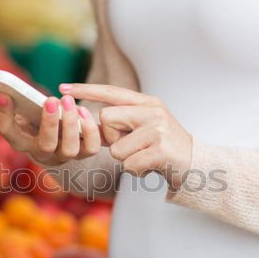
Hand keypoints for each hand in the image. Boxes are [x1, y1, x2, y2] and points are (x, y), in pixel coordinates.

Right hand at [0, 93, 101, 165]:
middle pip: (45, 145)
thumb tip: (2, 90)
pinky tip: (84, 110)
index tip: (5, 95)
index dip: (4, 114)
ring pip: (70, 149)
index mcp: (21, 142)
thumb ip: (12, 102)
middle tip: (50, 100)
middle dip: (48, 122)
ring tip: (70, 103)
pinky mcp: (82, 153)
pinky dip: (90, 130)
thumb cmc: (36, 118)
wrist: (58, 135)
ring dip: (71, 125)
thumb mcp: (22, 110)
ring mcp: (63, 156)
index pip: (8, 132)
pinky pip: (90, 147)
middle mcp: (42, 155)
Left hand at [61, 83, 191, 189]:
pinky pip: (129, 164)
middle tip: (132, 145)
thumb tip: (87, 123)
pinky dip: (136, 171)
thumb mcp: (144, 126)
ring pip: (116, 148)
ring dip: (126, 159)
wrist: (195, 165)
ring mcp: (158, 129)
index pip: (111, 92)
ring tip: (145, 157)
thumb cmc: (162, 147)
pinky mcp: (161, 150)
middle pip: (106, 118)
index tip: (62, 87)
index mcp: (146, 102)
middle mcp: (153, 111)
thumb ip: (121, 121)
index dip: (86, 90)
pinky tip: (150, 166)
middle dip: (111, 138)